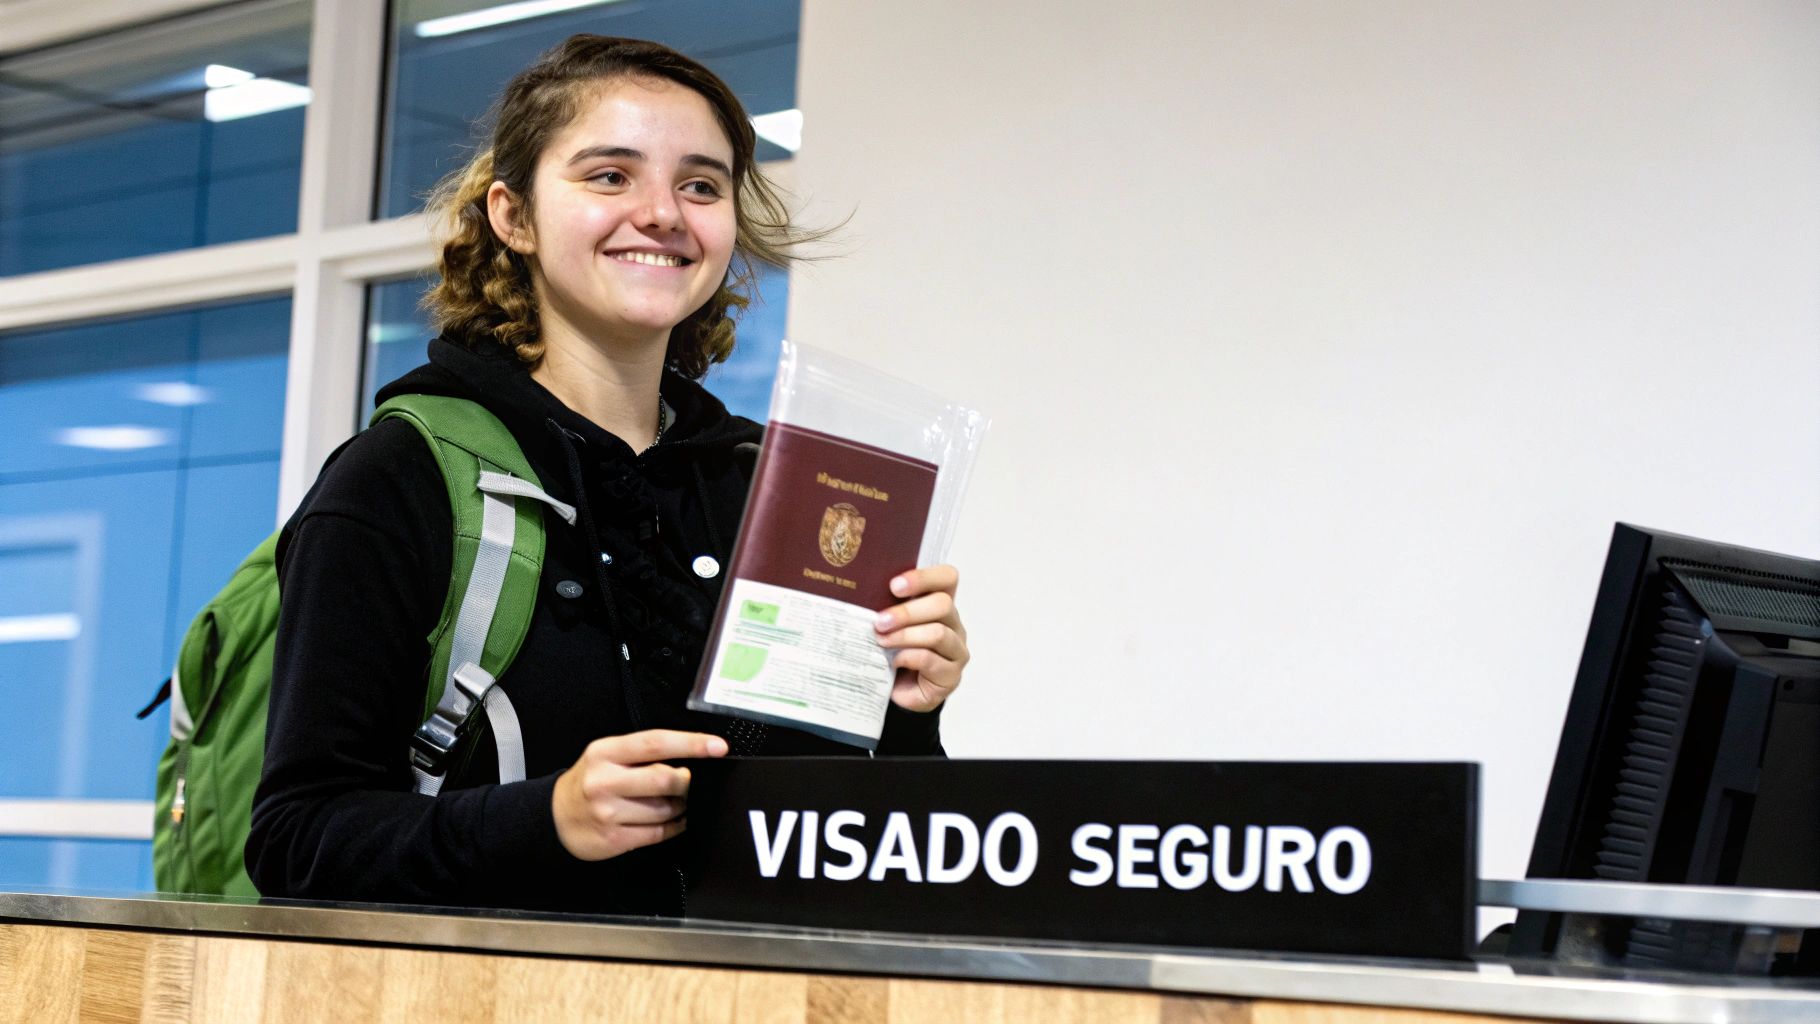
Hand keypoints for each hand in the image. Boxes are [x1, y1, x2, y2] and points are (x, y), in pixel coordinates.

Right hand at [551, 729, 726, 860]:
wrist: (554, 818)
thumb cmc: (590, 782)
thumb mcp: (607, 757)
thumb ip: (642, 755)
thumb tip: (690, 760)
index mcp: (605, 752)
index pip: (655, 742)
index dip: (691, 743)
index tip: (718, 746)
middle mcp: (604, 780)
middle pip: (665, 778)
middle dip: (686, 783)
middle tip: (687, 783)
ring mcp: (607, 812)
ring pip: (665, 809)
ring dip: (681, 807)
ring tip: (675, 802)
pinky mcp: (614, 838)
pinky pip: (659, 832)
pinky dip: (674, 826)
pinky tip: (673, 821)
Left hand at [874, 564, 968, 712]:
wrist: (897, 691)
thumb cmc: (893, 651)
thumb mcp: (889, 625)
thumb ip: (885, 608)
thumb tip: (860, 593)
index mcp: (940, 603)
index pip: (947, 578)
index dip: (923, 577)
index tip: (894, 586)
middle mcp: (953, 624)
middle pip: (943, 604)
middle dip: (907, 611)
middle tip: (880, 621)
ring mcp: (956, 650)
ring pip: (938, 633)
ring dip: (905, 636)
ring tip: (882, 640)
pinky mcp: (950, 675)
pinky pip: (931, 660)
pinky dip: (908, 657)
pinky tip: (893, 661)